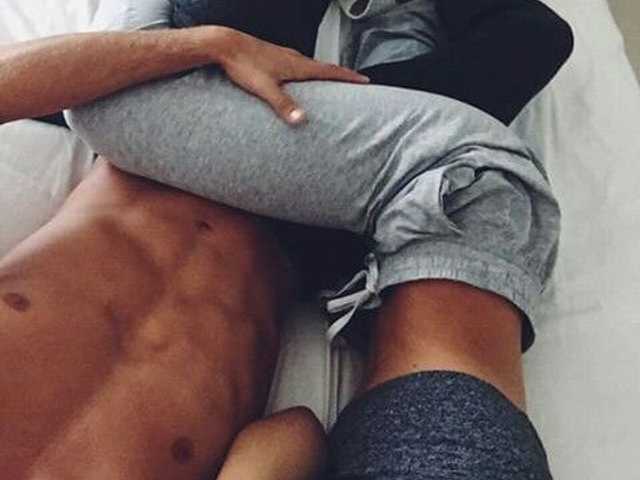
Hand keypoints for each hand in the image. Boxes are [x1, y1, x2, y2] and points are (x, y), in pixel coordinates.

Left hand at [211, 27, 369, 124]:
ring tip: (331, 82)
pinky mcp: (273, 57)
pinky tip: (299, 78)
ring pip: (310, 65)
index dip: (348, 76)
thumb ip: (283, 104)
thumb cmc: (244, 64)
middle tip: (354, 82)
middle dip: (340, 75)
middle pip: (324, 67)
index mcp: (297, 65)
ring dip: (324, 72)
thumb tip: (301, 120)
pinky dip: (306, 72)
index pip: (330, 71)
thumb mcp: (265, 88)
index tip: (364, 80)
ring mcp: (283, 55)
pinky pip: (297, 65)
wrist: (224, 45)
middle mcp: (293, 58)